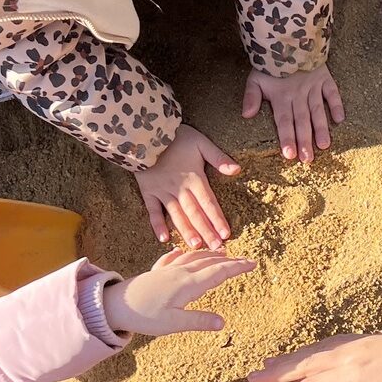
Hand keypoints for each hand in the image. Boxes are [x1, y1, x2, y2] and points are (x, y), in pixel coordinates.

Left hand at [102, 248, 255, 337]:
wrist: (113, 305)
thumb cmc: (143, 316)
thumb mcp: (174, 323)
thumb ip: (199, 321)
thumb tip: (223, 323)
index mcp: (188, 284)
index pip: (219, 273)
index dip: (237, 268)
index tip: (253, 263)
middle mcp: (180, 273)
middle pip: (209, 262)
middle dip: (229, 260)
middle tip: (246, 259)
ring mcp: (167, 271)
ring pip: (193, 258)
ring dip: (210, 255)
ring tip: (222, 253)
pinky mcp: (155, 273)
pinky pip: (172, 259)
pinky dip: (181, 254)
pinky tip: (180, 252)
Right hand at [136, 124, 242, 248]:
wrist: (144, 132)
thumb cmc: (176, 137)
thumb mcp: (201, 142)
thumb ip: (218, 157)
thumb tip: (237, 169)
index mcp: (194, 178)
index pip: (209, 203)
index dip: (217, 219)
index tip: (226, 234)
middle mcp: (179, 189)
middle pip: (195, 213)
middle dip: (206, 231)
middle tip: (215, 248)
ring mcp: (163, 192)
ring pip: (177, 215)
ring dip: (187, 231)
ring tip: (196, 246)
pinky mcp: (148, 192)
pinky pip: (153, 211)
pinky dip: (157, 225)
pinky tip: (164, 239)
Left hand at [242, 63, 344, 163]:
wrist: (286, 38)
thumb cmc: (269, 64)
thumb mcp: (255, 78)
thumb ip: (251, 97)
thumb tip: (246, 115)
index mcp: (281, 97)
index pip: (284, 121)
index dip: (287, 138)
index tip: (289, 155)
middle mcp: (298, 95)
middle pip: (301, 121)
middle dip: (304, 141)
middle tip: (308, 160)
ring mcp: (313, 87)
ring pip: (317, 111)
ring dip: (321, 128)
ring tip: (324, 146)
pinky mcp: (324, 78)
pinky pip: (332, 92)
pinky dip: (337, 105)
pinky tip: (340, 119)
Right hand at [249, 326, 381, 381]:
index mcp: (355, 374)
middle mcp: (352, 355)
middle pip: (307, 364)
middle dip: (279, 372)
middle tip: (251, 377)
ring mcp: (359, 344)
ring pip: (317, 351)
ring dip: (292, 359)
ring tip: (270, 364)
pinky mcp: (368, 340)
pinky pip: (330, 344)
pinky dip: (312, 349)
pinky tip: (308, 354)